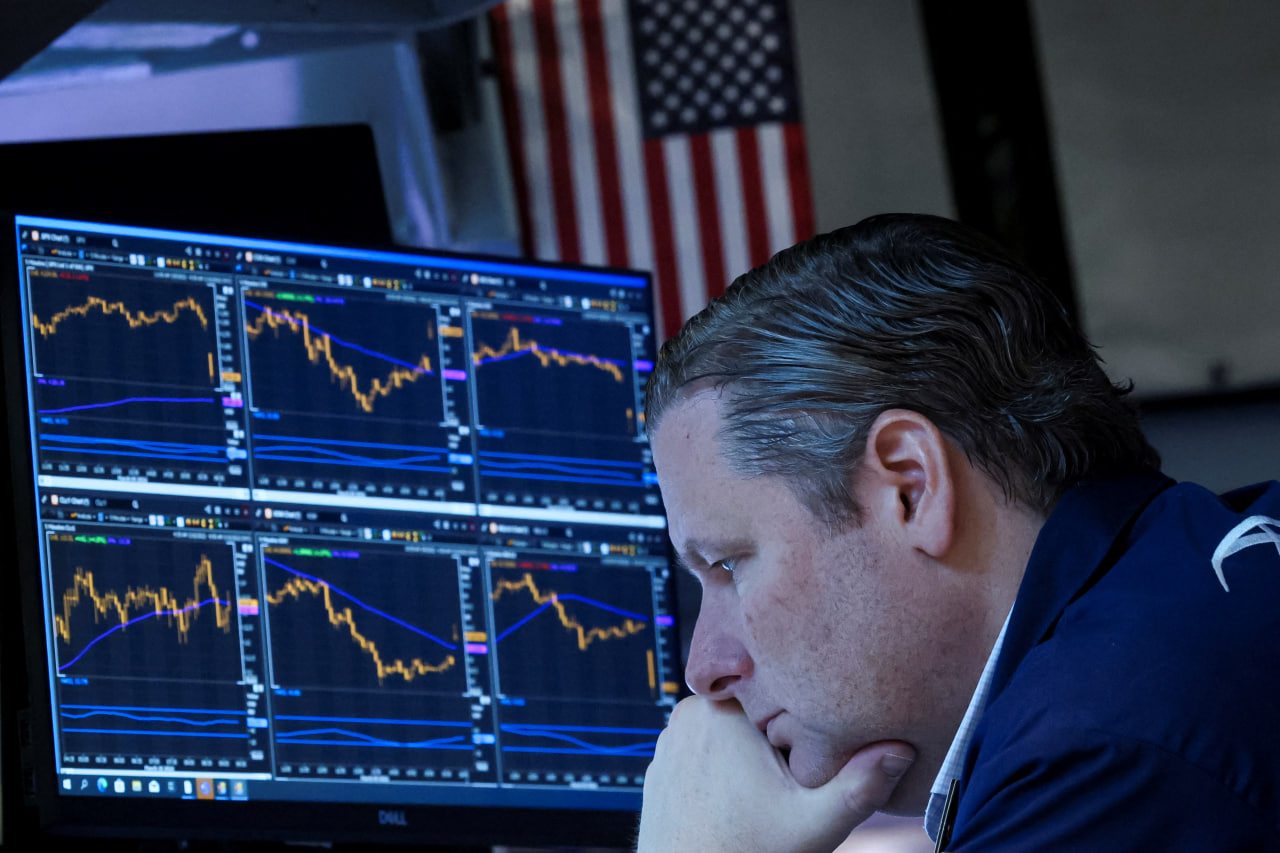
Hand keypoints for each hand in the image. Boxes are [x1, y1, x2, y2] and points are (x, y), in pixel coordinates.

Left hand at [636, 696, 915, 852]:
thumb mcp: (814, 822)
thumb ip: (859, 785)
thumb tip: (900, 750)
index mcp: (722, 708)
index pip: (775, 688)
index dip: (800, 716)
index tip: (808, 750)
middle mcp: (688, 712)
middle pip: (753, 710)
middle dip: (776, 739)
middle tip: (788, 780)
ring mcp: (670, 737)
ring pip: (730, 729)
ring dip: (749, 752)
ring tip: (763, 790)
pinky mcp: (662, 761)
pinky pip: (704, 749)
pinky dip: (722, 768)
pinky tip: (737, 797)